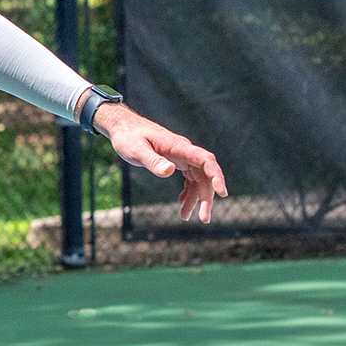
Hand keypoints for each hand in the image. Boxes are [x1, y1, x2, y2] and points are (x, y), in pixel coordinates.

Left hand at [90, 101, 227, 222]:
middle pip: (205, 175)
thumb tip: (169, 171)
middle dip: (207, 197)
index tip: (223, 193)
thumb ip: (153, 161)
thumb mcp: (136, 150)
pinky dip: (188, 192)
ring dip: (196, 198)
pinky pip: (189, 178)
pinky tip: (182, 203)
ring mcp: (182, 157)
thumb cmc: (128, 137)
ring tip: (186, 217)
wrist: (123, 127)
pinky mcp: (176, 161)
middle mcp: (185, 152)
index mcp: (179, 147)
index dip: (217, 176)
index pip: (206, 160)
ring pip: (198, 179)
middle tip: (204, 219)